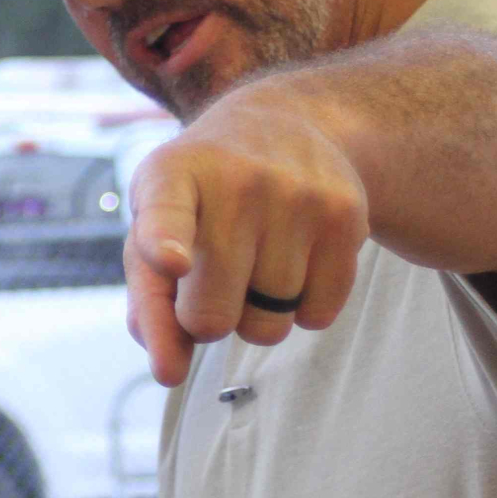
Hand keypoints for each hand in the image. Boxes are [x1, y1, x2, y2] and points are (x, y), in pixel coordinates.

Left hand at [124, 89, 368, 385]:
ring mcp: (297, 196)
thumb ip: (149, 302)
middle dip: (207, 319)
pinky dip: (302, 310)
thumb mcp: (155, 229)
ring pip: (267, 326)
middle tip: (213, 276)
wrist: (284, 125)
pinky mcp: (346, 217)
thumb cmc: (201, 198)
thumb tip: (169, 372)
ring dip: (256, 313)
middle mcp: (235, 181)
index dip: (164, 244)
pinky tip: (295, 261)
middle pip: (212, 316)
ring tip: (256, 256)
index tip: (171, 262)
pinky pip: (317, 316)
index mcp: (169, 176)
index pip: (163, 217)